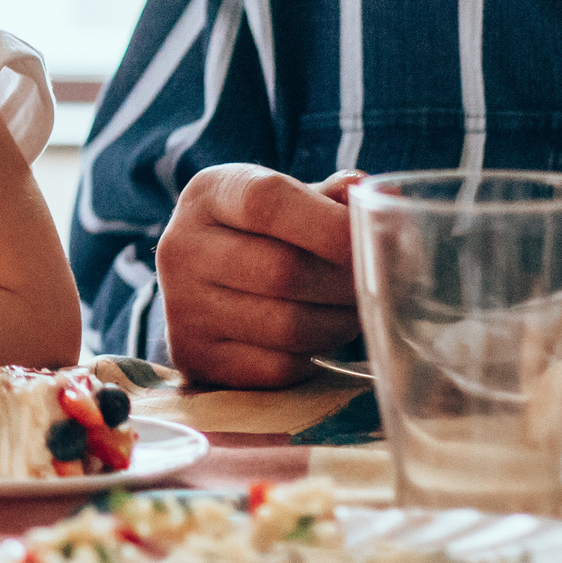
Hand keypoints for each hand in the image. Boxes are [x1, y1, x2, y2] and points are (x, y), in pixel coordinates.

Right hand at [155, 163, 359, 388]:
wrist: (197, 276)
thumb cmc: (256, 230)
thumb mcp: (282, 196)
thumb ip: (330, 196)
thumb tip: (376, 195)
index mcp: (207, 195)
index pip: (268, 203)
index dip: (330, 224)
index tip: (374, 239)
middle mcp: (182, 249)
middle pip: (283, 272)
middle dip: (346, 282)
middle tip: (379, 284)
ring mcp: (182, 308)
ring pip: (287, 327)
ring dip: (338, 323)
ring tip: (354, 309)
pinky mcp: (195, 358)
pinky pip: (277, 368)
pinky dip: (313, 355)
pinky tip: (321, 335)